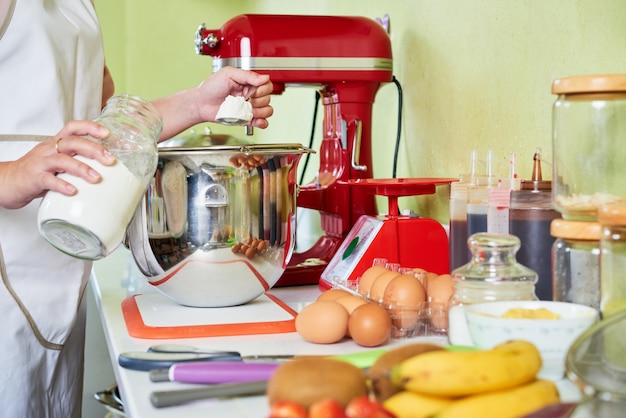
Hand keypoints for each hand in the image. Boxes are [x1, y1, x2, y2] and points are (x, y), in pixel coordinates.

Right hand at [0, 120, 115, 208]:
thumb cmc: (35, 172)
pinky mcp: (33, 178)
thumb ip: (77, 160)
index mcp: (56, 143)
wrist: (7, 181)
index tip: (107, 133)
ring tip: (96, 178)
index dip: (90, 127)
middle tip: (110, 159)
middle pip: (72, 142)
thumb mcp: (57, 161)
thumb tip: (105, 167)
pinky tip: (73, 191)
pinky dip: (62, 185)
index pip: (73, 128)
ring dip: (81, 168)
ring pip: (62, 160)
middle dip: (93, 149)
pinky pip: (48, 180)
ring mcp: (40, 163)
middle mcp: (49, 150)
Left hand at [196, 66, 273, 127]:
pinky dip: (262, 122)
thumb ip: (248, 75)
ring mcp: (249, 108)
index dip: (262, 89)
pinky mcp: (246, 119)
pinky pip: (262, 123)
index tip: (251, 90)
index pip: (267, 85)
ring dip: (260, 112)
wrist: (201, 103)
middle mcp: (251, 95)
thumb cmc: (211, 87)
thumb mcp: (229, 74)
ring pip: (267, 111)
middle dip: (258, 101)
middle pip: (268, 99)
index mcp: (248, 83)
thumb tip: (265, 77)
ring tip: (247, 110)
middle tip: (244, 100)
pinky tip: (255, 120)